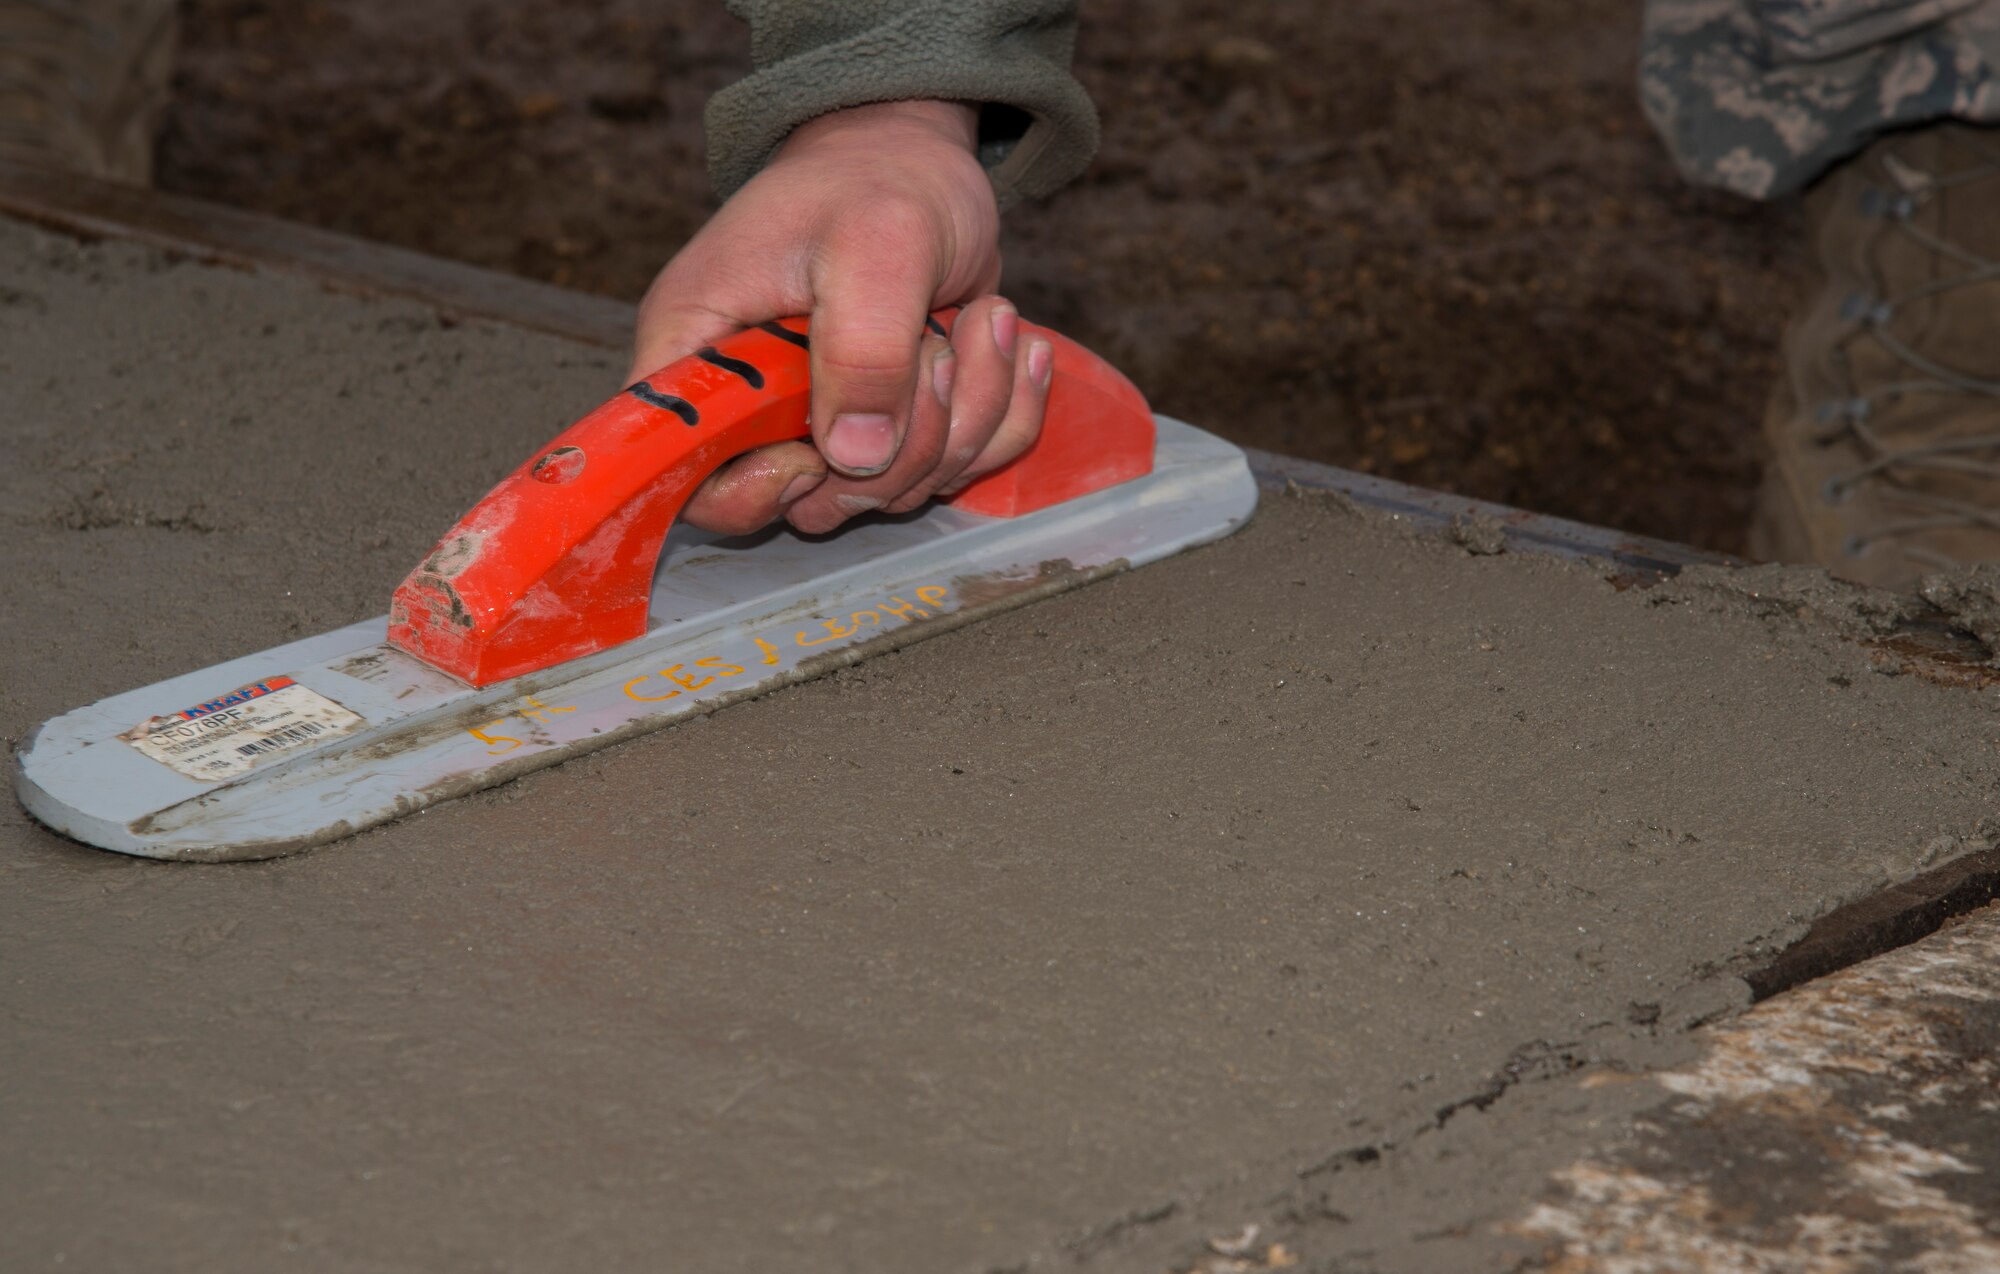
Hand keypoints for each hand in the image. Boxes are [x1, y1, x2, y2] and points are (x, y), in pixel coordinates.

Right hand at [630, 100, 1053, 535]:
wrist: (923, 161)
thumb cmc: (876, 180)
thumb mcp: (875, 242)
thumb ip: (863, 350)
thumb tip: (857, 460)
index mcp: (699, 351)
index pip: (684, 473)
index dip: (751, 489)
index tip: (817, 449)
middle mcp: (755, 404)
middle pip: (814, 501)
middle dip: (905, 443)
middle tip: (937, 346)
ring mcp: (829, 425)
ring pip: (896, 489)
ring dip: (968, 418)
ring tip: (983, 321)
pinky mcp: (894, 429)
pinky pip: (957, 470)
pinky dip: (1001, 417)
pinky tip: (1009, 346)